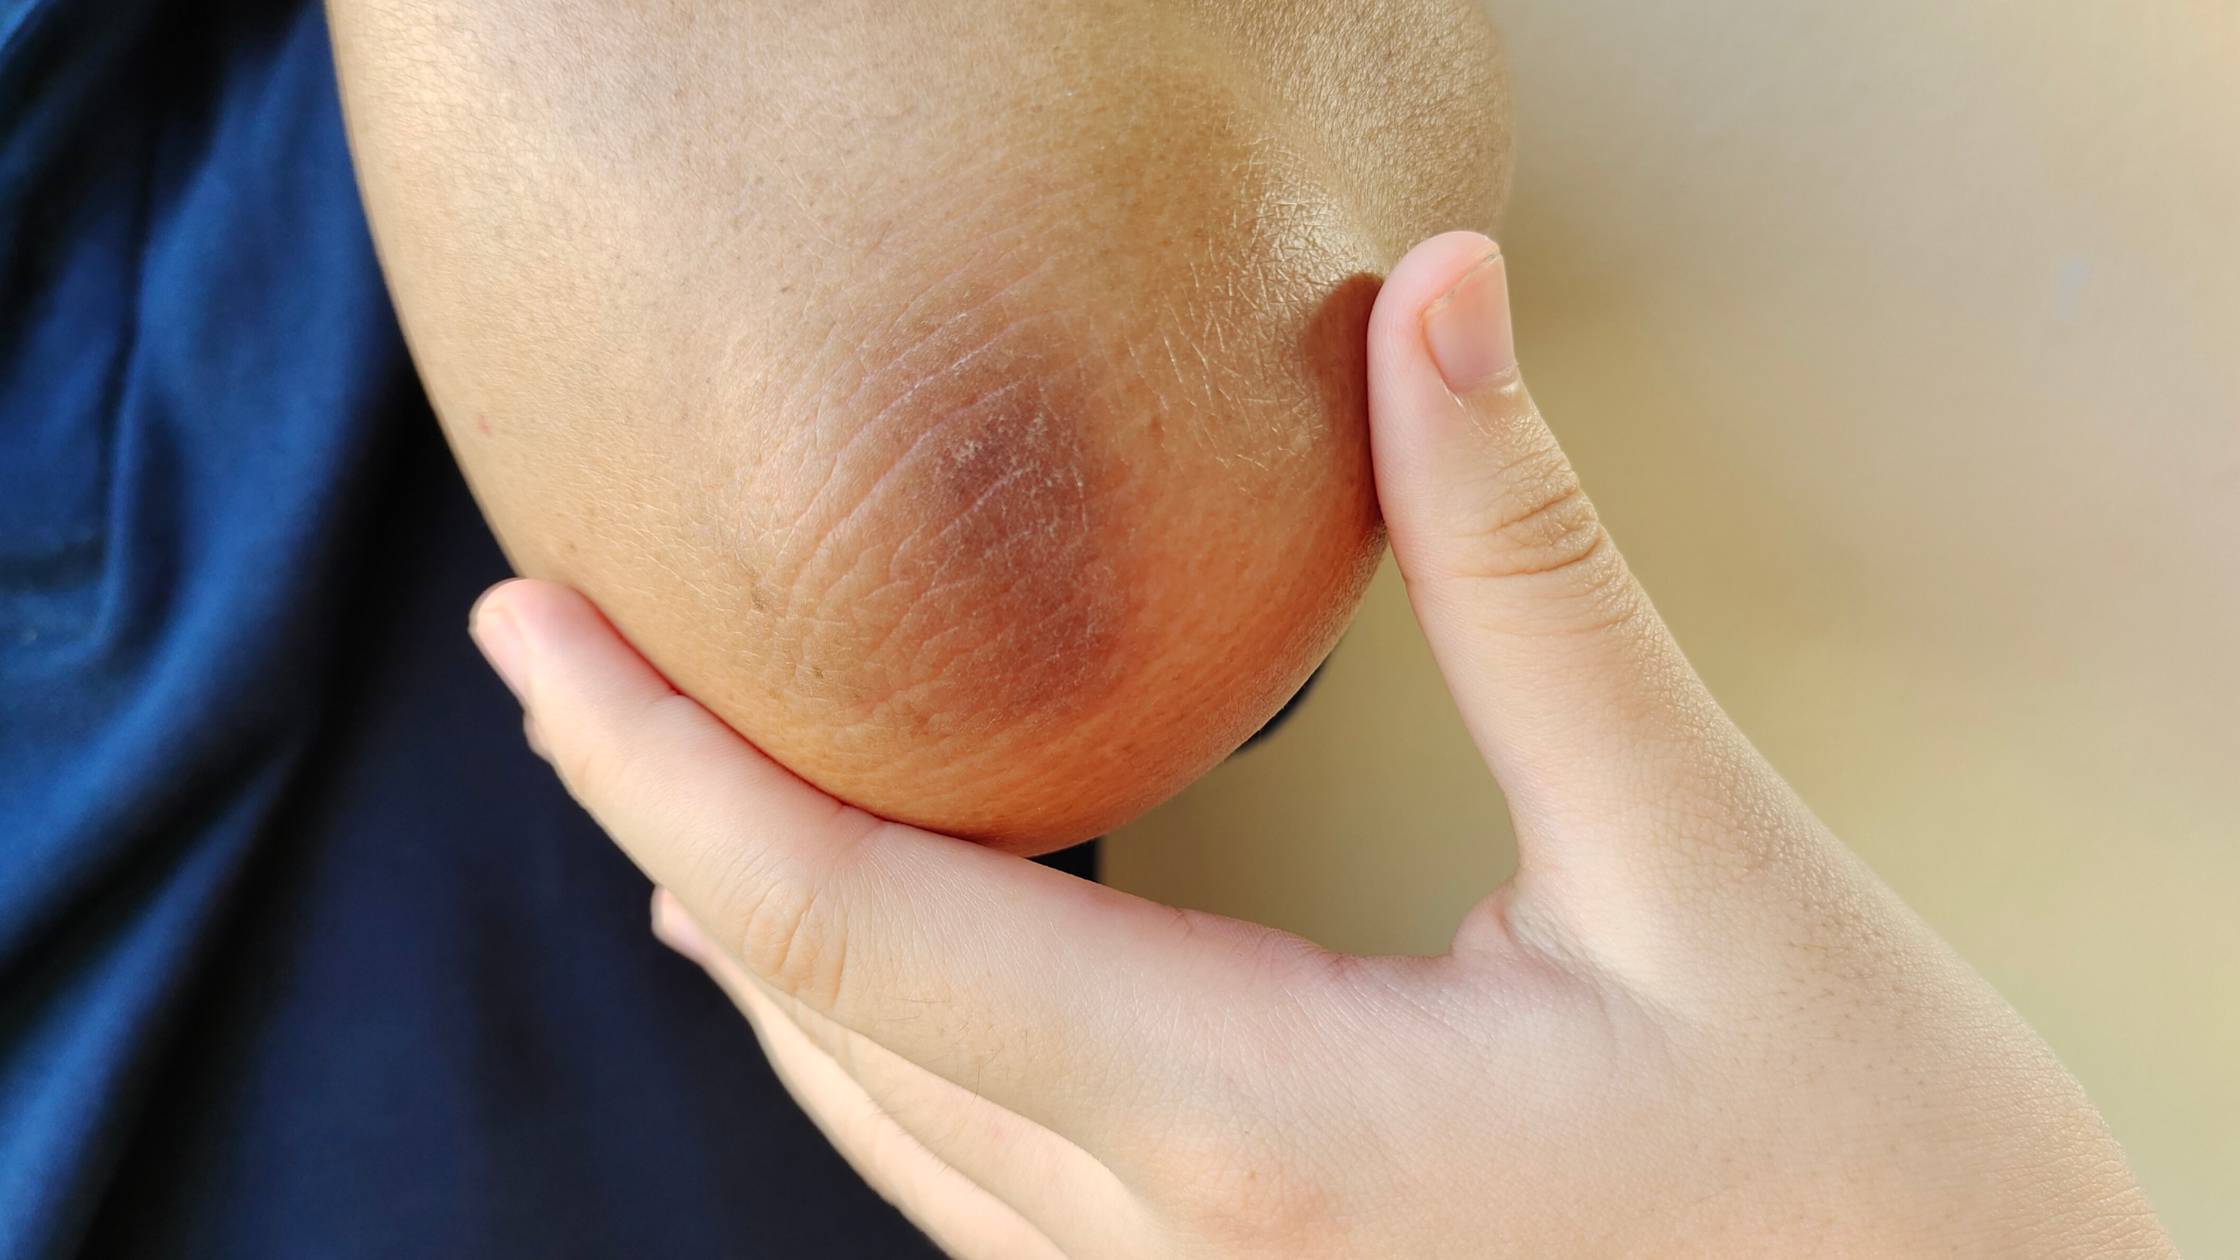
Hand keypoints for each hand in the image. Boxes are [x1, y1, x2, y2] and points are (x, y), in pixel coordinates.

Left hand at [469, 232, 2172, 1257]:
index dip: (658, 761)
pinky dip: (894, 1058)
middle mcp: (1172, 1252)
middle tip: (580, 669)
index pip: (847, 925)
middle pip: (822, 1023)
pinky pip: (986, 1192)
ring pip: (889, 1129)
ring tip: (686, 810)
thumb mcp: (1703, 866)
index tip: (532, 634)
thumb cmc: (1879, 1184)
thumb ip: (1533, 583)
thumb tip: (1431, 306)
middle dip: (675, 833)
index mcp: (1248, 1126)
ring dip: (770, 957)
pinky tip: (908, 991)